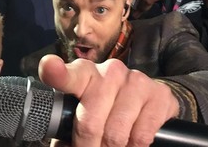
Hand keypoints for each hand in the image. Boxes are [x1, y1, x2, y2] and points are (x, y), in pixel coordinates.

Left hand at [39, 55, 178, 146]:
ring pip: (116, 134)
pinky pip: (140, 137)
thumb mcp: (84, 110)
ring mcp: (136, 81)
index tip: (48, 68)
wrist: (146, 95)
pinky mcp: (158, 95)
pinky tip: (130, 139)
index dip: (56, 72)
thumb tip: (60, 146)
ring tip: (110, 144)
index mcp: (85, 73)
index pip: (69, 73)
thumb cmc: (107, 104)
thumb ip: (67, 126)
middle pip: (90, 123)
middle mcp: (110, 71)